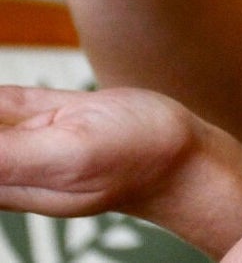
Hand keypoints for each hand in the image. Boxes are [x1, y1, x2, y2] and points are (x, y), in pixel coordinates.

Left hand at [0, 86, 195, 217]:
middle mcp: (4, 162)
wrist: (185, 153)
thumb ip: (2, 153)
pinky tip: (1, 98)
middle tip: (16, 113)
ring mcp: (21, 136)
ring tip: (38, 110)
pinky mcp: (42, 115)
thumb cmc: (139, 158)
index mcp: (2, 181)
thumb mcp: (68, 154)